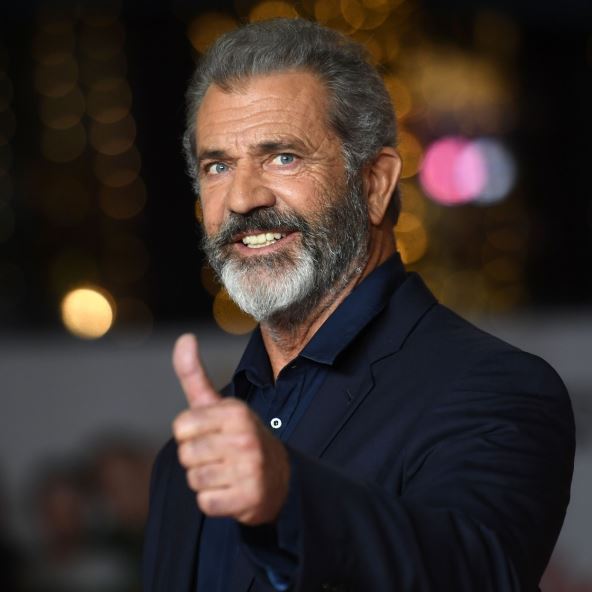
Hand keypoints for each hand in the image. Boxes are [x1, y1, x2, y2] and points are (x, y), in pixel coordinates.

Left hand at [172, 333, 290, 524]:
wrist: (281, 478)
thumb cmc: (241, 438)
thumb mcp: (221, 405)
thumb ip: (195, 374)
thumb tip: (184, 338)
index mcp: (236, 411)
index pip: (181, 427)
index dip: (190, 434)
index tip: (212, 434)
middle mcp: (245, 437)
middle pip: (185, 455)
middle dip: (197, 459)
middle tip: (221, 456)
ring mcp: (250, 468)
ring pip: (195, 480)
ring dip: (206, 481)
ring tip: (228, 473)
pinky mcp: (249, 498)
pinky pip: (206, 503)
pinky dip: (215, 501)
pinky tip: (232, 491)